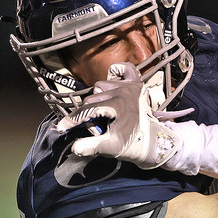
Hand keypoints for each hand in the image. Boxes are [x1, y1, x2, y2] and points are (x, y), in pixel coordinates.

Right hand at [55, 62, 190, 168]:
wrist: (156, 141)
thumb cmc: (133, 144)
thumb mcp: (112, 148)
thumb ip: (92, 146)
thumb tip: (75, 147)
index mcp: (116, 106)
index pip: (86, 111)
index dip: (72, 120)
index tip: (62, 127)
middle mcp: (121, 92)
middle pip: (92, 99)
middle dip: (89, 114)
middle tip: (96, 126)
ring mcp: (129, 86)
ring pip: (101, 86)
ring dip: (99, 98)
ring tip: (105, 112)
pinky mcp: (137, 84)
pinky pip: (126, 69)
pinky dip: (117, 72)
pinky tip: (113, 82)